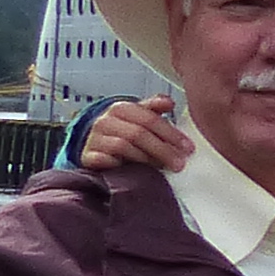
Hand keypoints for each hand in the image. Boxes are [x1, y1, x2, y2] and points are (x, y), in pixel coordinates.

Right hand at [78, 97, 193, 174]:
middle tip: (179, 164)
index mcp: (121, 108)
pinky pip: (105, 161)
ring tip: (162, 168)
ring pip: (124, 147)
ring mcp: (94, 139)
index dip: (171, 134)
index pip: (150, 119)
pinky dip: (121, 166)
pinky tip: (135, 172)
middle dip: (163, 150)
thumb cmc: (121, 130)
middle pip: (138, 134)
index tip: (188, 148)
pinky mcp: (87, 156)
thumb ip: (154, 109)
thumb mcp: (138, 116)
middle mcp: (105, 121)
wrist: (92, 144)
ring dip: (146, 159)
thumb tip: (170, 103)